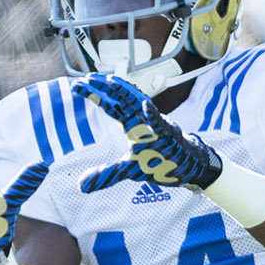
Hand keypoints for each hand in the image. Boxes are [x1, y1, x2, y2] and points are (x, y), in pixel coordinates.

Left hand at [75, 75, 222, 191]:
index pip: (110, 105)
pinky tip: (145, 105)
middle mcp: (141, 120)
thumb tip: (80, 186)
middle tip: (85, 78)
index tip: (77, 85)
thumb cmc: (158, 163)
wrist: (187, 168)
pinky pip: (160, 123)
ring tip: (109, 81)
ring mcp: (155, 124)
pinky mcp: (168, 134)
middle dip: (103, 88)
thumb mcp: (127, 170)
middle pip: (120, 98)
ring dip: (125, 93)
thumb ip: (105, 175)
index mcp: (131, 124)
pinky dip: (152, 114)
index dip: (94, 95)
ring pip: (138, 103)